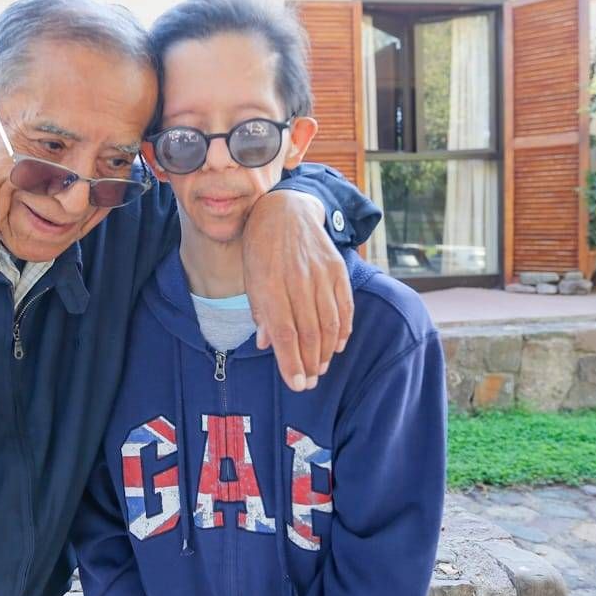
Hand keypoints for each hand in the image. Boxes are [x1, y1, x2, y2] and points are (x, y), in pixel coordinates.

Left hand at [243, 190, 352, 391]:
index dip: (291, 362)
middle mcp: (297, 280)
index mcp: (269, 285)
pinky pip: (345, 306)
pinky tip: (337, 346)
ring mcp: (320, 274)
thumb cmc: (261, 250)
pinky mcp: (337, 269)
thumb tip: (265, 344)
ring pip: (329, 323)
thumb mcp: (250, 278)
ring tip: (320, 368)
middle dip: (310, 364)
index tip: (296, 384)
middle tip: (309, 383)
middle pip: (308, 333)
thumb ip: (259, 311)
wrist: (285, 211)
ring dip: (326, 352)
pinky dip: (343, 330)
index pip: (284, 332)